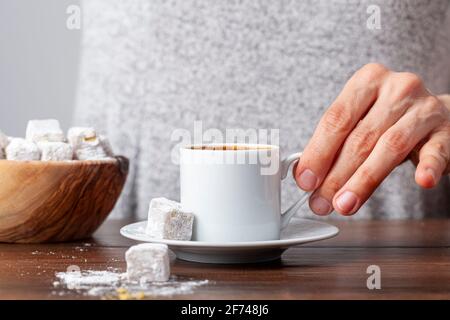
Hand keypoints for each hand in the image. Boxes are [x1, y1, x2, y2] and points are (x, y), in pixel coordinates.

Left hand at [294, 63, 449, 215]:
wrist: (437, 115)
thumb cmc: (388, 120)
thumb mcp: (360, 121)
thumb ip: (335, 144)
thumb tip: (306, 176)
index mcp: (367, 81)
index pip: (336, 119)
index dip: (318, 152)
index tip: (305, 180)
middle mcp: (397, 88)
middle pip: (360, 137)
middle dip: (336, 175)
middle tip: (321, 201)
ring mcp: (424, 109)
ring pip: (391, 147)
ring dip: (364, 180)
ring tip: (345, 204)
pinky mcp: (446, 132)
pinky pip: (437, 151)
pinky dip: (428, 167)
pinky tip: (422, 181)